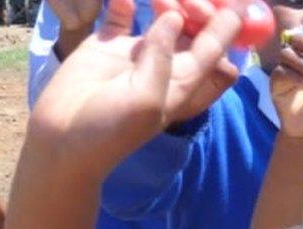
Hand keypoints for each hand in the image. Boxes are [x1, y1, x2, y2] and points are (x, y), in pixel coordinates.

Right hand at [32, 0, 242, 161]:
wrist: (62, 141)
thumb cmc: (111, 131)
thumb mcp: (146, 103)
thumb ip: (162, 60)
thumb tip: (173, 17)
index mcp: (183, 86)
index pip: (216, 52)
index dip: (229, 28)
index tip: (239, 3)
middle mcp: (166, 66)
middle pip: (195, 29)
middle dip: (199, 8)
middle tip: (189, 1)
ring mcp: (137, 52)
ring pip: (164, 14)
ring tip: (160, 0)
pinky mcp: (107, 44)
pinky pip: (123, 13)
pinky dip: (127, 0)